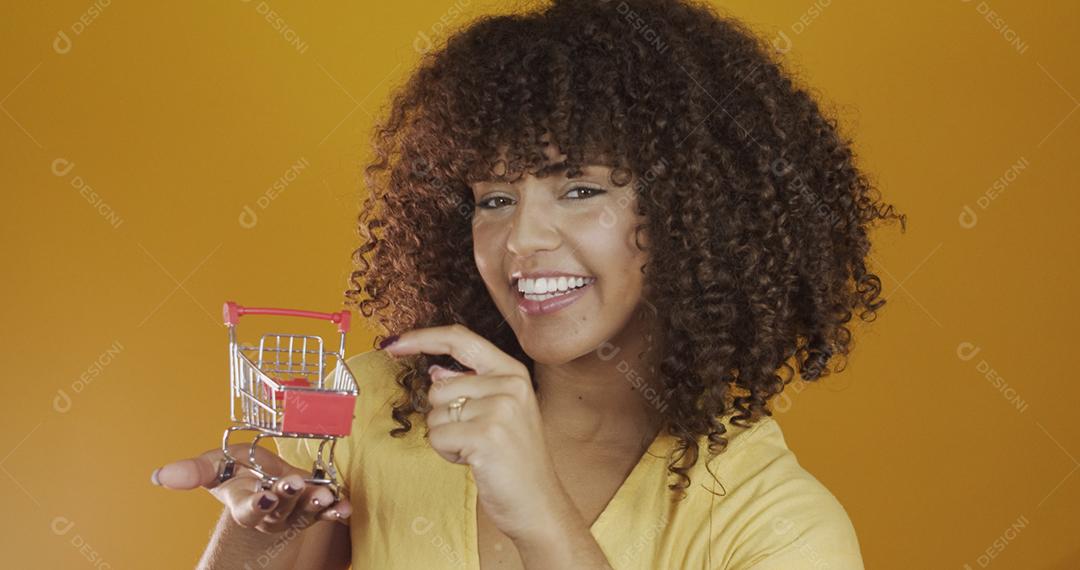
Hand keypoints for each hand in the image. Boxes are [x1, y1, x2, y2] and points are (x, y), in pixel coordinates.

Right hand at [151, 444, 350, 533]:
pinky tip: (346, 506)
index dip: (257, 504)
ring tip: (325, 494)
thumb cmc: (237, 471)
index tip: (265, 494)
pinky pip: (327, 512)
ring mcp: (295, 513)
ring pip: (305, 512)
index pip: (249, 509)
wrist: (262, 479)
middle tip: (296, 483)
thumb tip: (159, 476)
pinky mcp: (315, 508)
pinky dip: (337, 510)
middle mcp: (272, 513)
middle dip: (289, 497)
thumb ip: (192, 471)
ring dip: (316, 504)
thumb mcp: (215, 465)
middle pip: (281, 510)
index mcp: (245, 504)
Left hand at [382, 324, 571, 542]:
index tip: (393, 344)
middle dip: (444, 416)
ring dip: (447, 437)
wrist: (537, 502)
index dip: (422, 338)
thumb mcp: (501, 412)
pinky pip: (437, 437)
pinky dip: (447, 453)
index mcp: (512, 371)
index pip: (459, 339)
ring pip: (435, 414)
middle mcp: (509, 384)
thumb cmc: (514, 459)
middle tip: (475, 436)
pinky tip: (473, 461)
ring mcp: (499, 408)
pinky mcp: (485, 435)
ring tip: (477, 449)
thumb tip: (436, 372)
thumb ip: (470, 385)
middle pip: (438, 387)